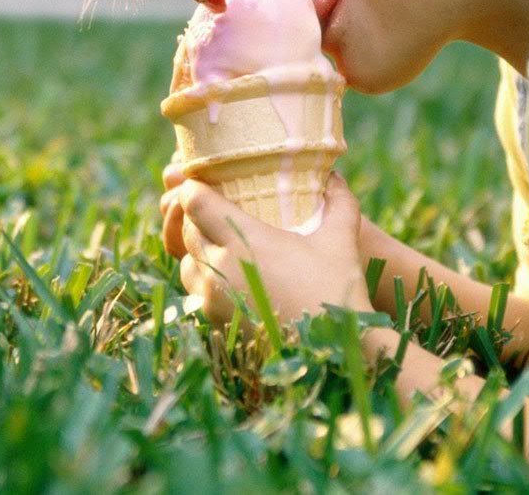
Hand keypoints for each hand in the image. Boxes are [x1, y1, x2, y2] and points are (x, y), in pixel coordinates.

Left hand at [162, 173, 371, 325]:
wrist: (332, 352)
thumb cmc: (335, 289)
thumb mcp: (340, 239)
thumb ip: (338, 202)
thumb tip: (334, 176)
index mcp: (241, 240)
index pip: (194, 203)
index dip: (193, 188)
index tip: (203, 181)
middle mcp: (218, 268)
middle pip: (188, 231)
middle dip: (198, 218)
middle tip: (220, 209)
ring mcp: (213, 299)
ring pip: (188, 263)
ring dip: (200, 251)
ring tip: (225, 245)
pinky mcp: (215, 323)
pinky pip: (198, 293)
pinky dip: (208, 280)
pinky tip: (234, 278)